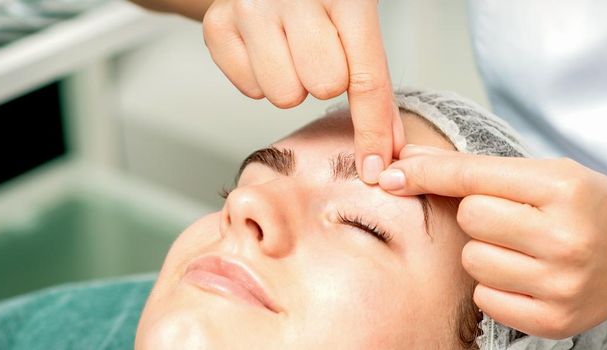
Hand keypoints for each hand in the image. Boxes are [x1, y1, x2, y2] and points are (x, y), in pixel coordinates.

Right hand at [202, 0, 404, 182]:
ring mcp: (249, 8)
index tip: (374, 167)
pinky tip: (264, 47)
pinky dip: (259, 78)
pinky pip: (249, 90)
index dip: (372, 130)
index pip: (365, 78)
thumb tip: (389, 150)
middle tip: (318, 53)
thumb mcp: (357, 22)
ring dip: (291, 83)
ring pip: (283, 96)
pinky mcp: (216, 24)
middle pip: (323, 87)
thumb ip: (376, 85)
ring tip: (289, 49)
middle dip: (325, 81)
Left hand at [378, 145, 606, 337]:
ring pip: (472, 260)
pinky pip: (484, 297)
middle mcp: (565, 237)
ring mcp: (559, 284)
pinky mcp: (552, 320)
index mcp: (564, 189)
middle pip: (470, 218)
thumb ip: (477, 168)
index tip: (394, 173)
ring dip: (484, 251)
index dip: (428, 172)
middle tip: (512, 218)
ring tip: (522, 247)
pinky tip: (525, 275)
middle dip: (478, 215)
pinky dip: (494, 285)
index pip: (474, 177)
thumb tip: (408, 158)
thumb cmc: (588, 207)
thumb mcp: (547, 173)